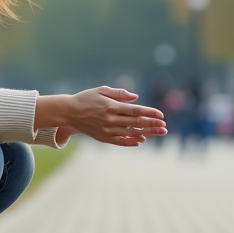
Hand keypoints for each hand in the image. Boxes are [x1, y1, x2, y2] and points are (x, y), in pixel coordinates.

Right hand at [38, 87, 165, 147]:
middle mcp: (110, 120)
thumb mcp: (101, 90)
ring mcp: (106, 130)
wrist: (68, 112)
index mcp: (111, 106)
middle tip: (165, 127)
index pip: (135, 111)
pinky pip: (120, 142)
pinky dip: (131, 142)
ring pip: (131, 133)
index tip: (161, 115)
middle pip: (136, 123)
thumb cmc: (86, 98)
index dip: (149, 113)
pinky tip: (141, 140)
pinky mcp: (102, 138)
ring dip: (146, 133)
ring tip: (158, 133)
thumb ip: (119, 94)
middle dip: (152, 125)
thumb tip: (136, 98)